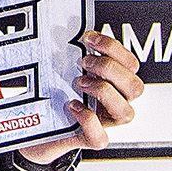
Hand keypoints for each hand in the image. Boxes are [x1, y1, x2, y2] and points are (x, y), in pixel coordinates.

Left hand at [18, 29, 143, 161]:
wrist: (36, 132)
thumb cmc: (53, 98)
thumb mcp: (62, 73)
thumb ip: (68, 56)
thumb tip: (60, 31)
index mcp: (112, 84)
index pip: (130, 64)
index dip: (113, 48)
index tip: (88, 37)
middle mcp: (112, 103)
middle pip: (135, 87)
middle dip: (110, 69)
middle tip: (84, 62)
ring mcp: (103, 122)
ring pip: (126, 112)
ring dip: (104, 92)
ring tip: (79, 82)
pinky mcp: (87, 139)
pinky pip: (100, 137)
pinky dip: (88, 121)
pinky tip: (72, 106)